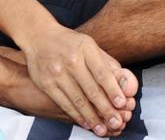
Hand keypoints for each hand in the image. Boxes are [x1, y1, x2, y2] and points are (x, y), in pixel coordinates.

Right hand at [22, 26, 136, 136]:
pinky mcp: (46, 84)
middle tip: (116, 122)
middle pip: (91, 89)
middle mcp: (71, 61)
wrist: (39, 37)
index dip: (112, 90)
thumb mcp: (90, 45)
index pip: (102, 73)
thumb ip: (107, 64)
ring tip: (102, 128)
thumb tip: (125, 83)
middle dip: (105, 109)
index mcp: (86, 49)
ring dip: (92, 117)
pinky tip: (86, 122)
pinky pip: (64, 103)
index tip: (121, 103)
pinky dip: (76, 115)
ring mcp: (57, 73)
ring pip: (78, 100)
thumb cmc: (70, 43)